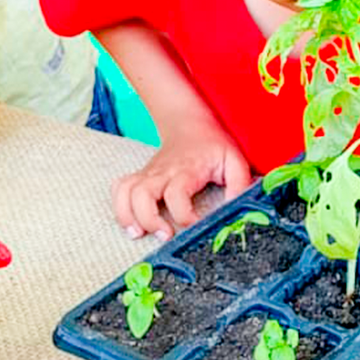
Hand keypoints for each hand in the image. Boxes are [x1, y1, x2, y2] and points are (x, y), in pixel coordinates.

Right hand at [111, 116, 251, 241]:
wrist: (190, 124)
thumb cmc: (213, 146)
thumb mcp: (235, 161)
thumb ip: (239, 185)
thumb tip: (236, 210)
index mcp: (187, 169)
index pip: (177, 194)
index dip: (185, 215)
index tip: (196, 226)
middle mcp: (163, 172)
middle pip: (142, 194)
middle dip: (149, 219)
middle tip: (166, 235)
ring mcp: (148, 174)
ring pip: (125, 192)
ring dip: (128, 216)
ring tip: (140, 233)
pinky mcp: (140, 177)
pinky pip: (119, 189)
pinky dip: (119, 207)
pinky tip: (131, 222)